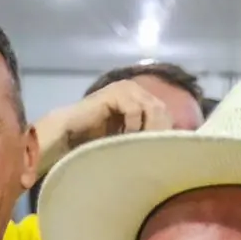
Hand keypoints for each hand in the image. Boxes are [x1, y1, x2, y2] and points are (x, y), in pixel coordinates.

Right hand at [57, 80, 173, 150]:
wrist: (70, 132)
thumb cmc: (99, 139)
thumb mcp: (129, 138)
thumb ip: (146, 135)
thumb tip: (170, 146)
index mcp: (143, 98)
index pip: (166, 114)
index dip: (164, 132)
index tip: (157, 152)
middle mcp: (137, 89)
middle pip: (162, 111)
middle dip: (157, 132)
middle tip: (148, 150)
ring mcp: (127, 88)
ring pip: (152, 109)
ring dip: (147, 130)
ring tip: (136, 145)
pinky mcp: (116, 91)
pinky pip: (135, 109)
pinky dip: (132, 126)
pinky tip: (122, 137)